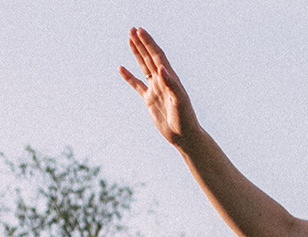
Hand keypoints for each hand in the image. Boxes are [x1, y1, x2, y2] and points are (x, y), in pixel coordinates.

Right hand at [118, 28, 198, 146]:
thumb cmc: (186, 120)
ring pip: (144, 67)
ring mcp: (156, 90)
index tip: (140, 30)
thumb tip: (161, 67)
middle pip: (150, 58)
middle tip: (132, 29)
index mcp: (170, 79)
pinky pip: (137, 85)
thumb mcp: (179, 101)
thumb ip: (171, 84)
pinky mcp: (150, 100)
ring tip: (129, 39)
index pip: (158, 57)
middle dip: (142, 43)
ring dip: (137, 53)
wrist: (185, 137)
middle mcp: (163, 82)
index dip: (149, 43)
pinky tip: (121, 68)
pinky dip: (129, 77)